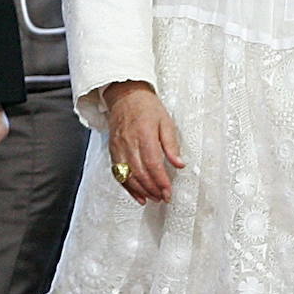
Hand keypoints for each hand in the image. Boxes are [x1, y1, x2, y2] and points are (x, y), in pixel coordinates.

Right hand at [104, 80, 184, 205]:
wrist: (125, 95)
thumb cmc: (147, 107)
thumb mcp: (166, 121)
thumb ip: (172, 145)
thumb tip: (180, 164)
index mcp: (144, 134)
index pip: (152, 163)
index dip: (161, 180)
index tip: (168, 191)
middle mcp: (129, 143)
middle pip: (140, 173)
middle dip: (152, 189)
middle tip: (163, 197)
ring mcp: (118, 148)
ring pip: (128, 176)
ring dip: (141, 191)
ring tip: (153, 198)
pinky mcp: (113, 151)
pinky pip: (118, 173)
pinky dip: (128, 187)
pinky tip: (138, 196)